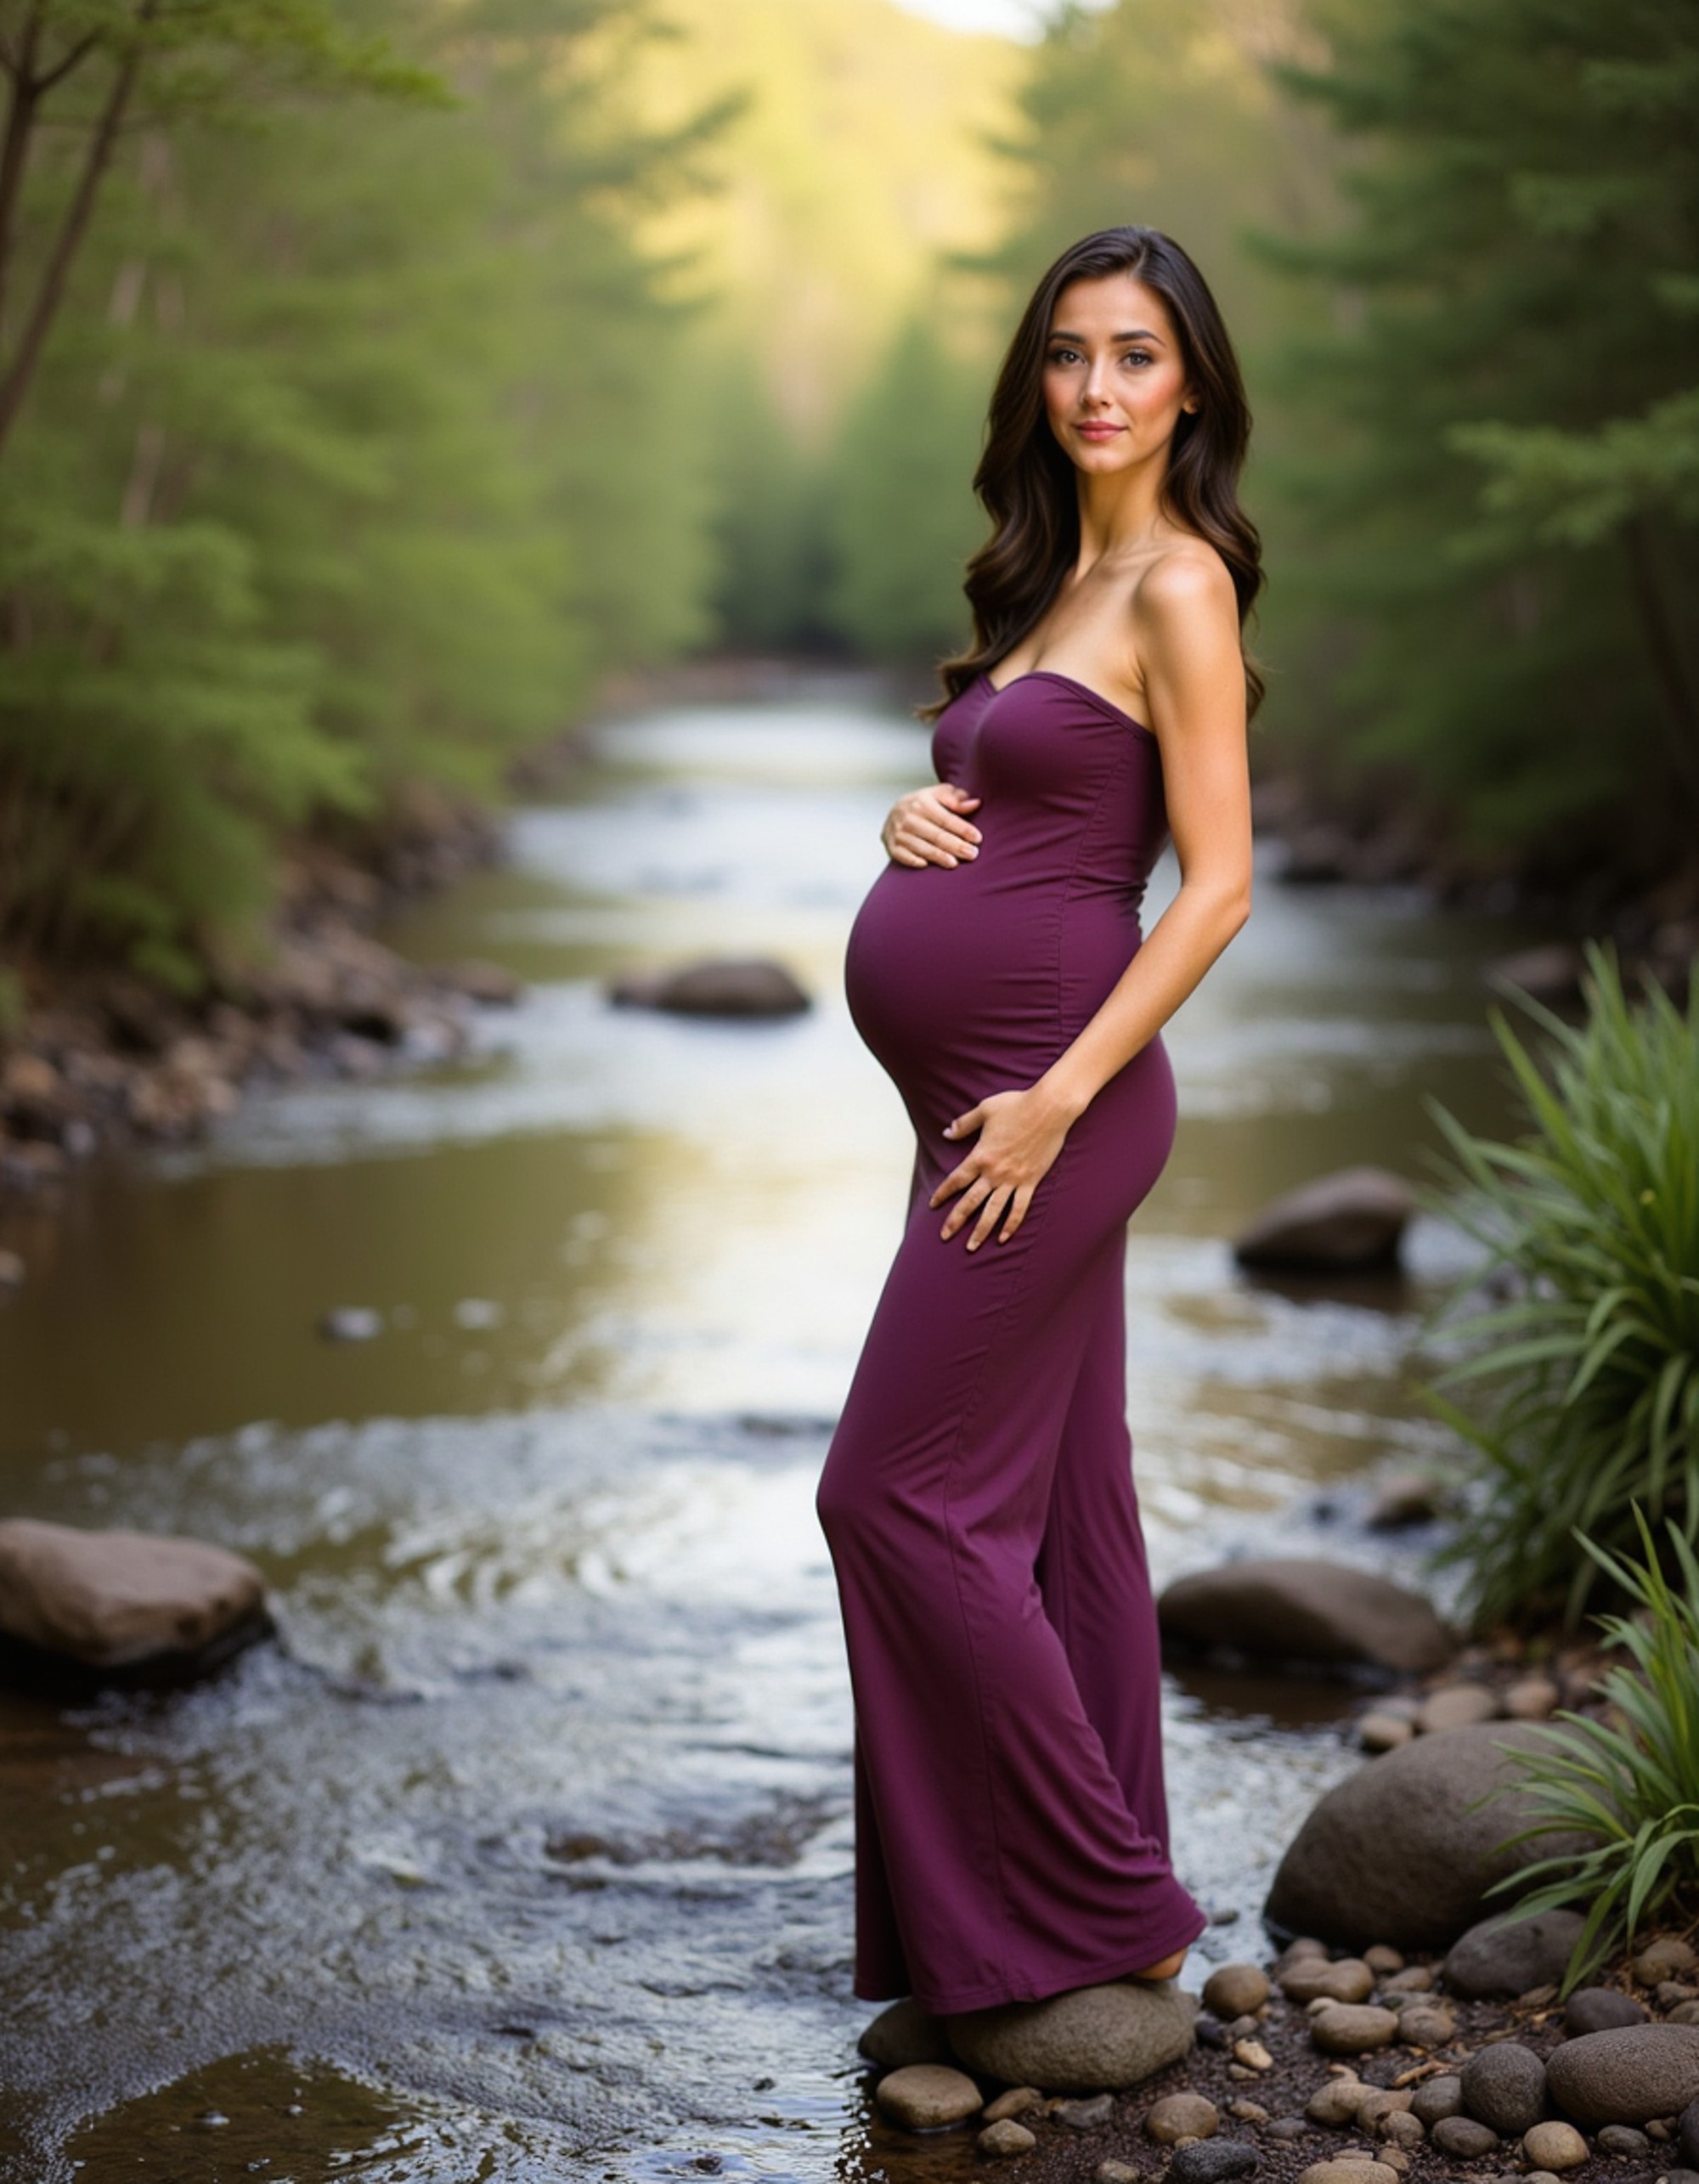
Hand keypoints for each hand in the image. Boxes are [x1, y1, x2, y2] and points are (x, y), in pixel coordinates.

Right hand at [881, 782, 981, 868]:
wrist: (894, 812)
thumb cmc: (923, 804)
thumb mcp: (938, 795)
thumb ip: (956, 799)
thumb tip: (975, 804)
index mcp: (922, 802)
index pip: (946, 818)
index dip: (963, 829)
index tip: (977, 838)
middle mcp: (908, 817)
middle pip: (936, 835)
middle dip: (956, 845)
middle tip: (973, 854)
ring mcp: (898, 832)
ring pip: (922, 847)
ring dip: (938, 856)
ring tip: (955, 863)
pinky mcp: (891, 846)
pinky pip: (902, 855)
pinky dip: (913, 860)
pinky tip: (926, 866)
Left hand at [930, 1085, 1073, 1249]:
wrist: (1049, 1109)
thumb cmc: (1017, 1105)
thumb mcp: (985, 1110)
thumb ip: (964, 1124)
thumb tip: (946, 1133)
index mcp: (980, 1155)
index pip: (956, 1180)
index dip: (943, 1193)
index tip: (933, 1205)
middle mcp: (994, 1172)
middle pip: (970, 1202)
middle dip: (956, 1221)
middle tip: (944, 1236)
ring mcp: (1013, 1179)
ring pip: (993, 1212)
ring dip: (981, 1231)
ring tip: (972, 1247)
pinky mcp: (1031, 1182)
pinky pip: (1019, 1209)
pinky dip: (1011, 1225)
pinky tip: (1004, 1238)